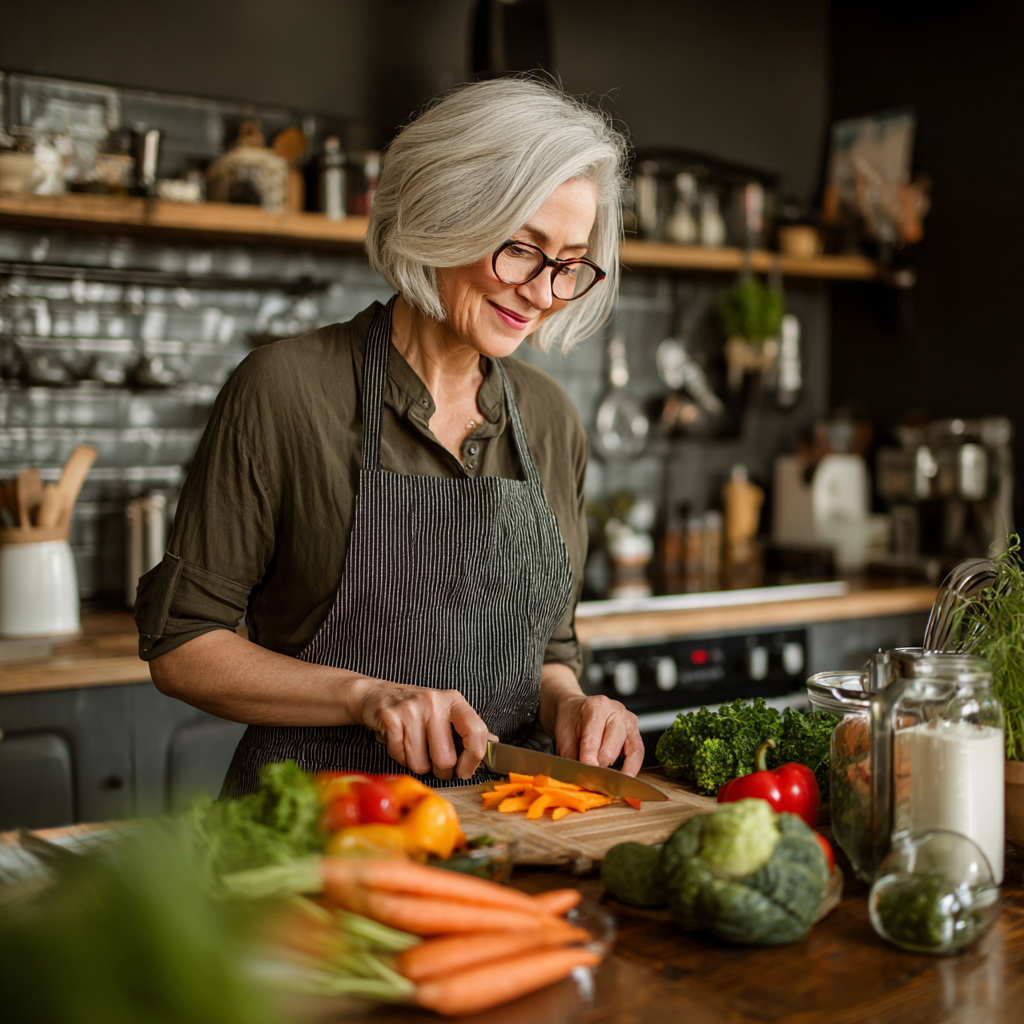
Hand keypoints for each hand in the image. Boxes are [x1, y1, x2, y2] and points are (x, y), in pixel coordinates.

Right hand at [352, 678, 492, 779]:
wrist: (376, 695)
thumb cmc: (416, 709)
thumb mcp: (446, 712)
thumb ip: (469, 728)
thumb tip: (494, 743)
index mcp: (454, 701)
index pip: (476, 733)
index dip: (473, 759)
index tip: (465, 771)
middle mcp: (435, 701)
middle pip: (445, 758)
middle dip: (440, 770)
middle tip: (434, 762)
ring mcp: (412, 708)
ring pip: (421, 763)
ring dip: (417, 765)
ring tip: (414, 748)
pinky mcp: (391, 717)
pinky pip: (400, 756)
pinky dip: (400, 757)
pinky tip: (400, 743)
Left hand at [551, 692, 644, 776]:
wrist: (576, 711)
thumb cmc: (571, 723)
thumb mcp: (564, 738)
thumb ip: (572, 756)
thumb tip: (581, 775)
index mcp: (596, 707)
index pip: (592, 738)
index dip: (589, 758)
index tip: (587, 771)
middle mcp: (616, 711)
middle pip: (612, 746)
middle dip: (602, 765)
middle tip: (593, 779)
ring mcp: (629, 721)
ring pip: (630, 751)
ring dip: (619, 769)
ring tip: (607, 780)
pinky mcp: (636, 732)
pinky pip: (638, 753)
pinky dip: (632, 767)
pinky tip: (623, 777)